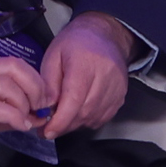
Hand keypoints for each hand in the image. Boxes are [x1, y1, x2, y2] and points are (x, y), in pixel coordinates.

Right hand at [0, 58, 49, 158]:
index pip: (13, 64)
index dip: (35, 80)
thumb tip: (33, 118)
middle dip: (35, 87)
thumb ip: (5, 115)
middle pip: (14, 67)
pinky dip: (12, 116)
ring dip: (24, 104)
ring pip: (6, 86)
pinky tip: (19, 126)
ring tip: (27, 121)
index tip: (44, 100)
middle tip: (40, 107)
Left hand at [32, 13, 139, 137]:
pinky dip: (87, 120)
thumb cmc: (76, 42)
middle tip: (49, 125)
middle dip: (64, 124)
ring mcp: (116, 89)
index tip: (47, 132)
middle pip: (83, 113)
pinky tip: (78, 111)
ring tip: (63, 116)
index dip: (60, 121)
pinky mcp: (121, 96)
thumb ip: (48, 83)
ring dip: (75, 123)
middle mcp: (104, 77)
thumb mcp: (53, 56)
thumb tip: (45, 108)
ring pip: (92, 118)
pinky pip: (102, 118)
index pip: (74, 100)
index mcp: (84, 64)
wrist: (105, 34)